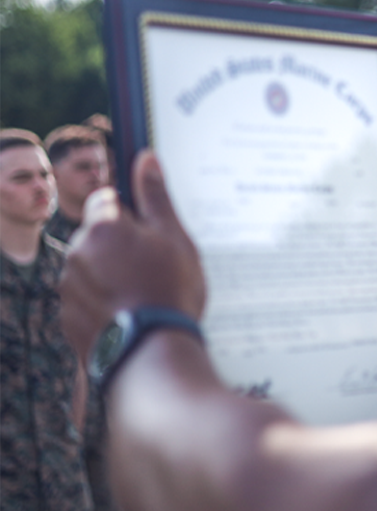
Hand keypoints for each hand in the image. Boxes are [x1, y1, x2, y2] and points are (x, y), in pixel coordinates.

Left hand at [60, 151, 206, 364]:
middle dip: (121, 246)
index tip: (150, 232)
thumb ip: (155, 196)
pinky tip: (131, 315)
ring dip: (111, 275)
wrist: (151, 352)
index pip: (106, 199)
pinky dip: (104, 303)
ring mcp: (68, 288)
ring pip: (91, 268)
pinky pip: (86, 300)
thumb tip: (145, 158)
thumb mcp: (175, 237)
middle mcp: (76, 253)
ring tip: (144, 295)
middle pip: (98, 235)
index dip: (131, 213)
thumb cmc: (169, 291)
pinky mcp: (67, 318)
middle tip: (154, 266)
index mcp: (103, 227)